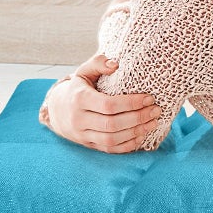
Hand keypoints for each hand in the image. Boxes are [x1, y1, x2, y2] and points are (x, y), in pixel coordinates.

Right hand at [43, 53, 162, 152]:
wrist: (57, 110)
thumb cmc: (77, 88)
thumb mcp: (84, 72)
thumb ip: (98, 63)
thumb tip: (115, 64)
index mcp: (79, 99)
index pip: (108, 105)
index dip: (131, 103)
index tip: (149, 98)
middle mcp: (79, 119)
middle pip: (112, 124)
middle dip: (138, 118)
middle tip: (156, 111)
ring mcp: (83, 135)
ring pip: (112, 140)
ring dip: (136, 133)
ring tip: (153, 123)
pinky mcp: (88, 145)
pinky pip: (110, 149)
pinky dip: (128, 145)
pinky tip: (142, 136)